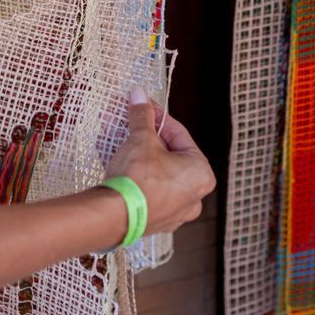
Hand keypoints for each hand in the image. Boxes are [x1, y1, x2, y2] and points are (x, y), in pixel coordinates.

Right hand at [102, 88, 214, 239]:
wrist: (113, 217)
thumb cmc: (137, 178)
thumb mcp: (141, 139)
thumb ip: (142, 115)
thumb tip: (139, 94)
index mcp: (201, 173)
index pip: (178, 134)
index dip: (157, 116)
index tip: (143, 105)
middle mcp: (193, 195)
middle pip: (166, 153)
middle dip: (142, 134)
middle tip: (127, 120)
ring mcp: (175, 211)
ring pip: (155, 171)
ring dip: (135, 151)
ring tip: (114, 136)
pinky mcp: (155, 220)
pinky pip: (146, 188)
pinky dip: (133, 173)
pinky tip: (113, 157)